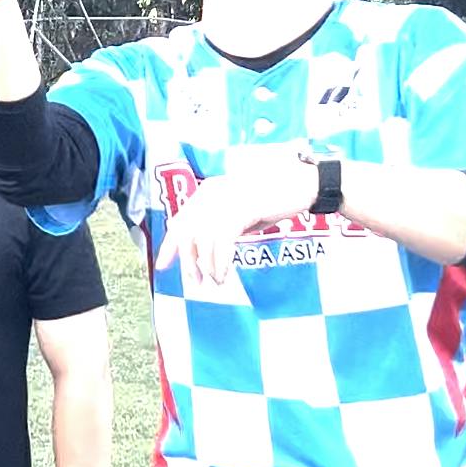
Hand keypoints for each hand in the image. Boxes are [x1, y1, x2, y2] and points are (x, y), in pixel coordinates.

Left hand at [154, 150, 316, 285]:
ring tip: (216, 280)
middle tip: (194, 281)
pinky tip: (223, 274)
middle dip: (188, 261)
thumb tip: (201, 251)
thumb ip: (219, 226)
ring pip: (204, 239)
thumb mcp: (239, 214)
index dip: (170, 245)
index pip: (180, 221)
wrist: (302, 185)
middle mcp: (211, 193)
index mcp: (207, 191)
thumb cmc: (273, 200)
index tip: (163, 266)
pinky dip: (221, 261)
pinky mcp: (242, 207)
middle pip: (188, 232)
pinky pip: (222, 241)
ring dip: (208, 265)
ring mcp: (225, 199)